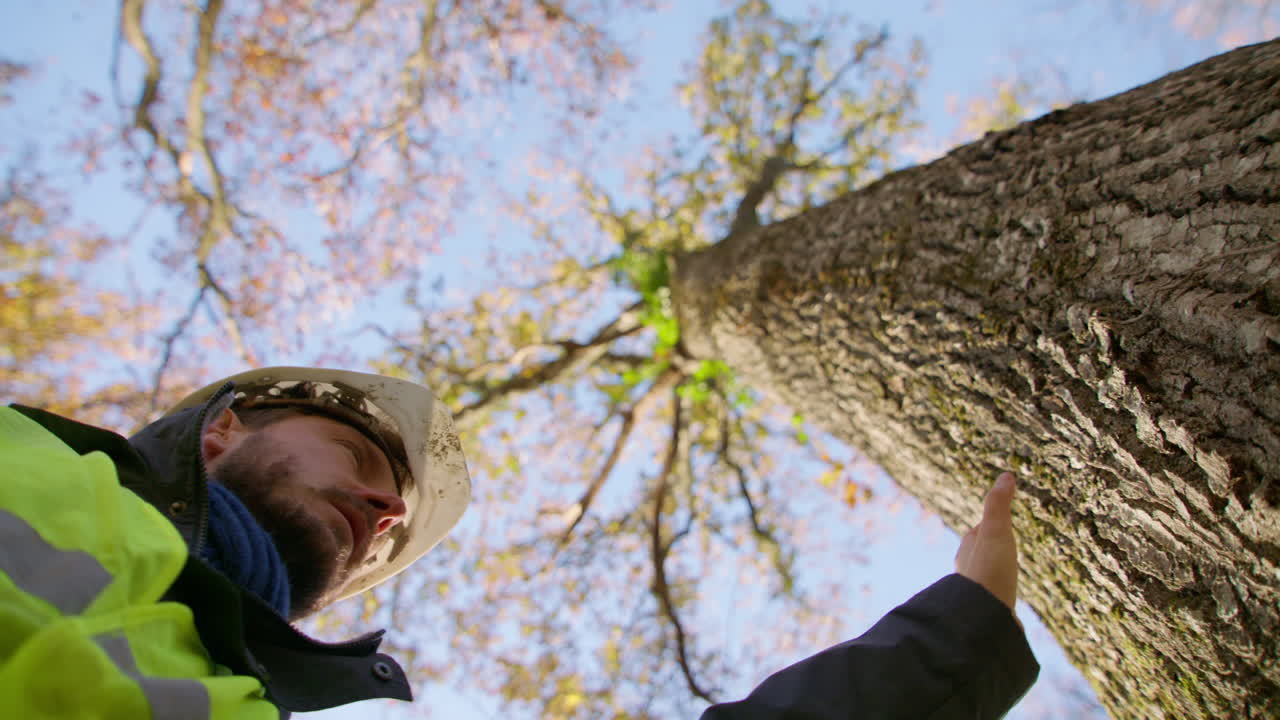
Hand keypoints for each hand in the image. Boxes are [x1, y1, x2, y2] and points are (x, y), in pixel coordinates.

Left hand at [954, 472, 1020, 618]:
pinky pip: (994, 598)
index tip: (996, 520)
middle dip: (990, 549)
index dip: (989, 525)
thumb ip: (998, 505)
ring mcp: (977, 592)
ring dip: (995, 573)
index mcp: (968, 549)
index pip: (978, 532)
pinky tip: (1006, 604)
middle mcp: (967, 570)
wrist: (983, 616)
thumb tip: (1006, 475)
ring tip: (1006, 574)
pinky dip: (1001, 594)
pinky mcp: (988, 611)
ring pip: (986, 577)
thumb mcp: (995, 532)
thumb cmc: (989, 571)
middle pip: (980, 555)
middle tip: (1002, 545)